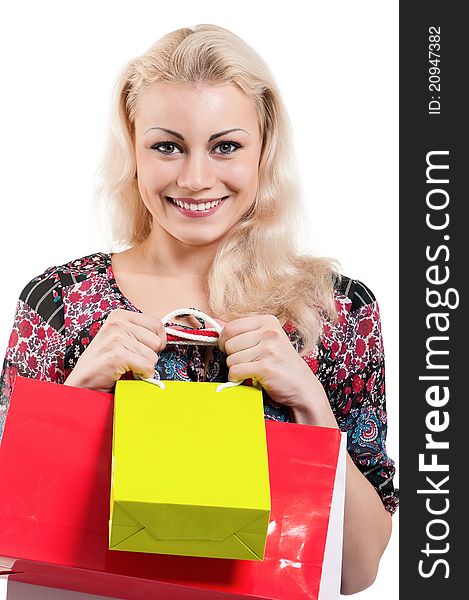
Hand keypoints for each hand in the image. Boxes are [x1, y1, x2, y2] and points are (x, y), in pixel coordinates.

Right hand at [64, 309, 166, 392]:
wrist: (82, 387)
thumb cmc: (105, 366)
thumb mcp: (123, 340)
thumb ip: (140, 334)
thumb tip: (165, 338)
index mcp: (120, 315)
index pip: (157, 324)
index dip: (156, 342)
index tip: (142, 351)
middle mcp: (117, 322)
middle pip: (157, 341)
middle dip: (148, 356)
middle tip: (131, 362)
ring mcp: (116, 337)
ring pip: (153, 356)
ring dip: (143, 368)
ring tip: (125, 369)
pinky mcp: (116, 355)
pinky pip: (147, 367)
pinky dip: (141, 376)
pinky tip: (125, 376)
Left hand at [217, 314, 332, 420]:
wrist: (304, 388)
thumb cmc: (282, 364)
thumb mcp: (266, 341)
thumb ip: (242, 331)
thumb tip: (213, 321)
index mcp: (268, 321)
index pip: (231, 326)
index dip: (225, 341)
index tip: (233, 349)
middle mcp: (269, 332)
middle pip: (229, 343)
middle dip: (232, 357)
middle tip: (246, 362)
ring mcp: (269, 349)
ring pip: (231, 359)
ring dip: (236, 369)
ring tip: (251, 370)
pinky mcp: (266, 367)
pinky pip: (235, 371)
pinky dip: (237, 378)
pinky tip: (248, 378)